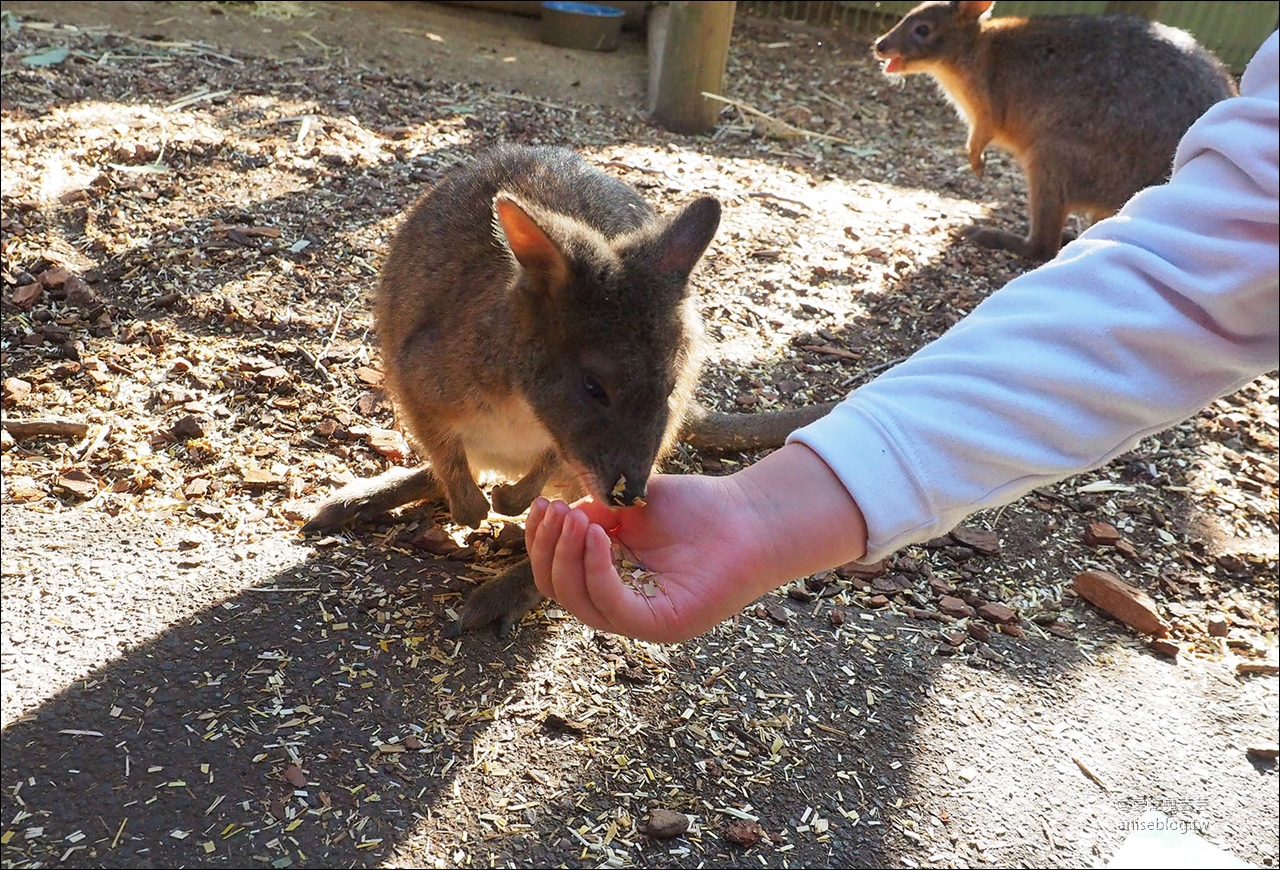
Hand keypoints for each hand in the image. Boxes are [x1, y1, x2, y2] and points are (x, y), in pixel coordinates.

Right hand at [527, 443, 868, 642]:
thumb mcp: (632, 504)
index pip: (558, 572)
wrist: (750, 515)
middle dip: (550, 549)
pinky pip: (615, 609)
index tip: (542, 506)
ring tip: (576, 519)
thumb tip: (559, 518)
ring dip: (568, 558)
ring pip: (581, 603)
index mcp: (611, 576)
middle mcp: (621, 602)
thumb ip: (595, 513)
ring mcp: (641, 618)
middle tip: (557, 511)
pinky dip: (598, 572)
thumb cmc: (698, 508)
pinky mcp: (662, 625)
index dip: (543, 542)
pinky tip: (597, 536)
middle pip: (561, 590)